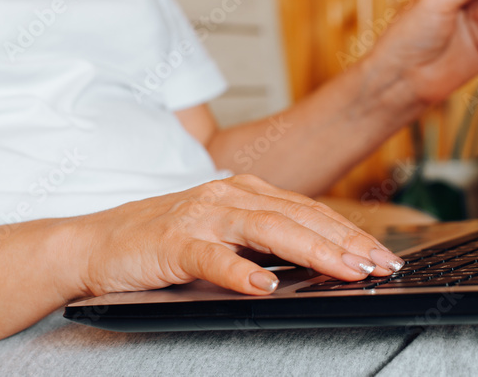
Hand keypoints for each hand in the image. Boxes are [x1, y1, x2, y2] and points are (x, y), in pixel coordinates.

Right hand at [68, 175, 403, 296]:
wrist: (96, 243)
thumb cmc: (161, 240)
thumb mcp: (222, 234)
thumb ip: (263, 240)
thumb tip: (319, 260)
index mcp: (243, 193)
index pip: (307, 211)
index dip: (348, 233)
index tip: (381, 256)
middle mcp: (227, 197)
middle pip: (297, 217)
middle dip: (344, 242)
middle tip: (379, 265)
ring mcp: (199, 217)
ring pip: (266, 229)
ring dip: (310, 250)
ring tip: (344, 269)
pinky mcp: (172, 243)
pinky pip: (212, 257)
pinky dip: (240, 271)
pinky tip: (265, 284)